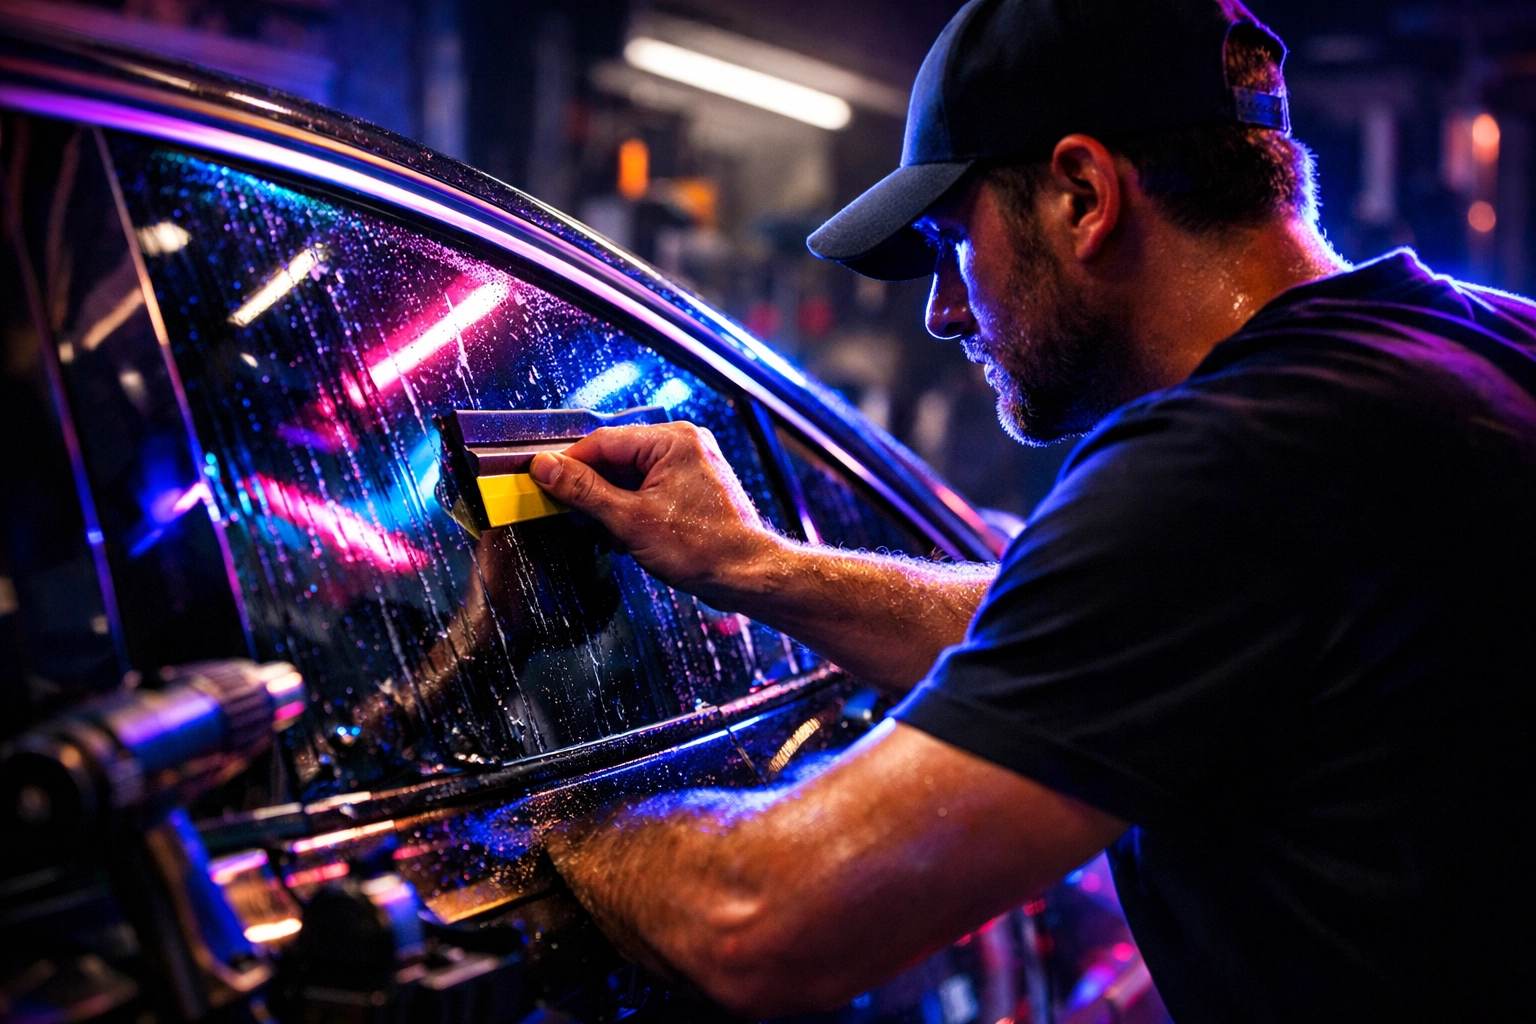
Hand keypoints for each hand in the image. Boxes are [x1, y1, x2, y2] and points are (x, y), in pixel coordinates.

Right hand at [529, 423, 782, 604]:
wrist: (748, 575)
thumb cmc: (703, 549)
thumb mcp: (630, 520)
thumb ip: (584, 491)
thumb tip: (546, 468)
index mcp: (672, 440)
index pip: (602, 441)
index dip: (568, 463)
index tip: (542, 480)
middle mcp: (684, 444)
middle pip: (616, 457)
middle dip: (593, 489)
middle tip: (572, 515)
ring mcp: (691, 464)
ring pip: (631, 476)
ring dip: (612, 504)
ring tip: (611, 534)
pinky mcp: (693, 487)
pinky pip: (649, 488)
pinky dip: (632, 509)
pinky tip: (629, 537)